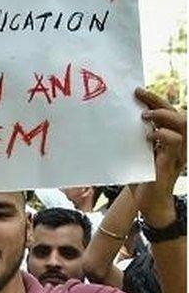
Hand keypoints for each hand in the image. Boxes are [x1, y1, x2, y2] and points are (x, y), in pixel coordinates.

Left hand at [133, 88, 185, 224]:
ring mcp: (177, 153)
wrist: (146, 202)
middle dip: (158, 101)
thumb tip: (110, 122)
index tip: (137, 90)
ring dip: (164, 116)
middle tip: (139, 96)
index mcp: (168, 137)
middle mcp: (177, 143)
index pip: (166, 111)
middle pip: (177, 112)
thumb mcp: (134, 153)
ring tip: (145, 116)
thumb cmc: (139, 177)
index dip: (154, 99)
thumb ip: (130, 139)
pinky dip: (163, 136)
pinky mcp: (171, 164)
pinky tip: (149, 136)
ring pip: (182, 124)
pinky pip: (175, 143)